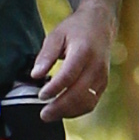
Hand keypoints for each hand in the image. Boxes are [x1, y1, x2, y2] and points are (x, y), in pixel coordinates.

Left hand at [32, 3, 115, 119]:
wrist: (100, 24)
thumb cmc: (76, 29)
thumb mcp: (56, 35)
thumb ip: (46, 55)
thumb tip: (35, 75)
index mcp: (83, 51)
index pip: (69, 75)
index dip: (54, 88)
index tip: (41, 96)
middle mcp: (96, 66)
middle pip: (79, 93)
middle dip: (60, 107)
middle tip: (43, 114)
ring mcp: (102, 76)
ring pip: (87, 102)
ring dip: (68, 112)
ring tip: (51, 114)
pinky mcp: (103, 84)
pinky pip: (91, 102)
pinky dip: (77, 110)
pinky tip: (63, 111)